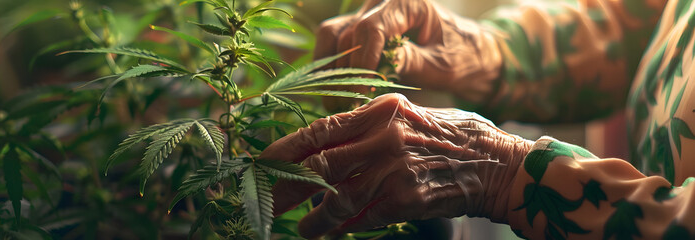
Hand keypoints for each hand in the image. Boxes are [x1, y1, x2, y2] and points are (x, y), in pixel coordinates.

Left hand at [260, 93, 532, 237]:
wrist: (498, 166)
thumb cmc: (454, 139)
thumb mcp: (410, 118)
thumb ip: (370, 129)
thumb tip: (329, 150)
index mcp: (382, 109)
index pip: (321, 129)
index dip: (286, 149)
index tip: (263, 164)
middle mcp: (384, 136)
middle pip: (319, 164)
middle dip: (287, 187)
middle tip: (268, 204)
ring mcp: (394, 168)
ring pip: (336, 197)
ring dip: (313, 218)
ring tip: (300, 230)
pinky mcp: (406, 199)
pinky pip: (362, 218)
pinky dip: (342, 228)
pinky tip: (330, 234)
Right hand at [315, 0, 502, 101]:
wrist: (471, 55)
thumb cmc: (463, 57)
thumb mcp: (441, 64)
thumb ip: (410, 62)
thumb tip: (376, 70)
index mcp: (407, 2)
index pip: (370, 29)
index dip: (361, 63)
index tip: (360, 94)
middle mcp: (382, 3)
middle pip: (346, 33)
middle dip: (343, 73)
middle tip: (346, 106)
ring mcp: (369, 15)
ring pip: (332, 36)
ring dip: (330, 70)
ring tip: (338, 102)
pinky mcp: (362, 31)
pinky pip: (335, 45)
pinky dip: (332, 69)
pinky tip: (339, 93)